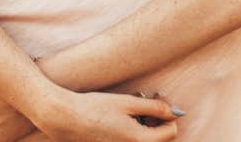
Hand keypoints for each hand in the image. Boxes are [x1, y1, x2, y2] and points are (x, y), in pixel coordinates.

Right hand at [34, 90, 182, 141]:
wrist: (65, 118)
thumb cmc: (95, 108)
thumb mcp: (128, 103)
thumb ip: (154, 108)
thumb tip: (176, 112)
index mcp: (139, 141)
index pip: (170, 132)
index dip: (167, 115)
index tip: (157, 104)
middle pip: (158, 139)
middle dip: (155, 122)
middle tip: (143, 106)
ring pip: (144, 141)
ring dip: (143, 128)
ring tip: (129, 114)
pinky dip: (130, 133)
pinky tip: (118, 122)